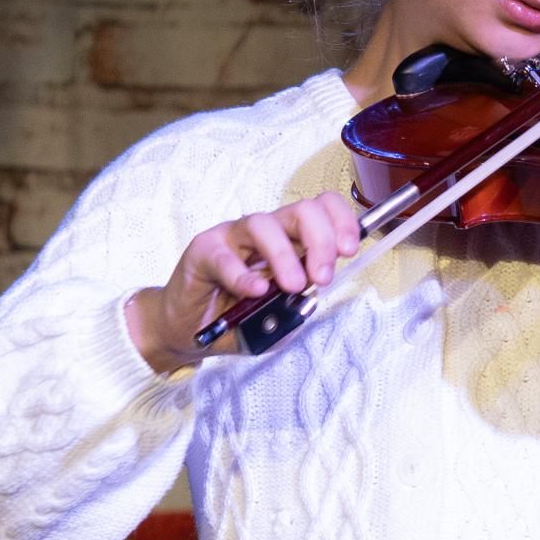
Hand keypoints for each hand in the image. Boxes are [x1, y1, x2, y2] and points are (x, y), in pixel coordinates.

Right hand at [125, 192, 362, 375]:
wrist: (189, 329)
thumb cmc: (237, 317)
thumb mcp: (280, 320)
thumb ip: (298, 310)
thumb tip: (311, 301)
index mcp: (291, 240)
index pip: (322, 210)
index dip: (341, 222)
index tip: (350, 250)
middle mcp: (265, 232)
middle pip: (301, 211)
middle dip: (320, 241)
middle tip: (322, 277)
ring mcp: (233, 237)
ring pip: (264, 226)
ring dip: (284, 255)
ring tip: (291, 286)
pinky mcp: (204, 250)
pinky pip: (225, 256)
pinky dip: (243, 274)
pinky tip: (255, 290)